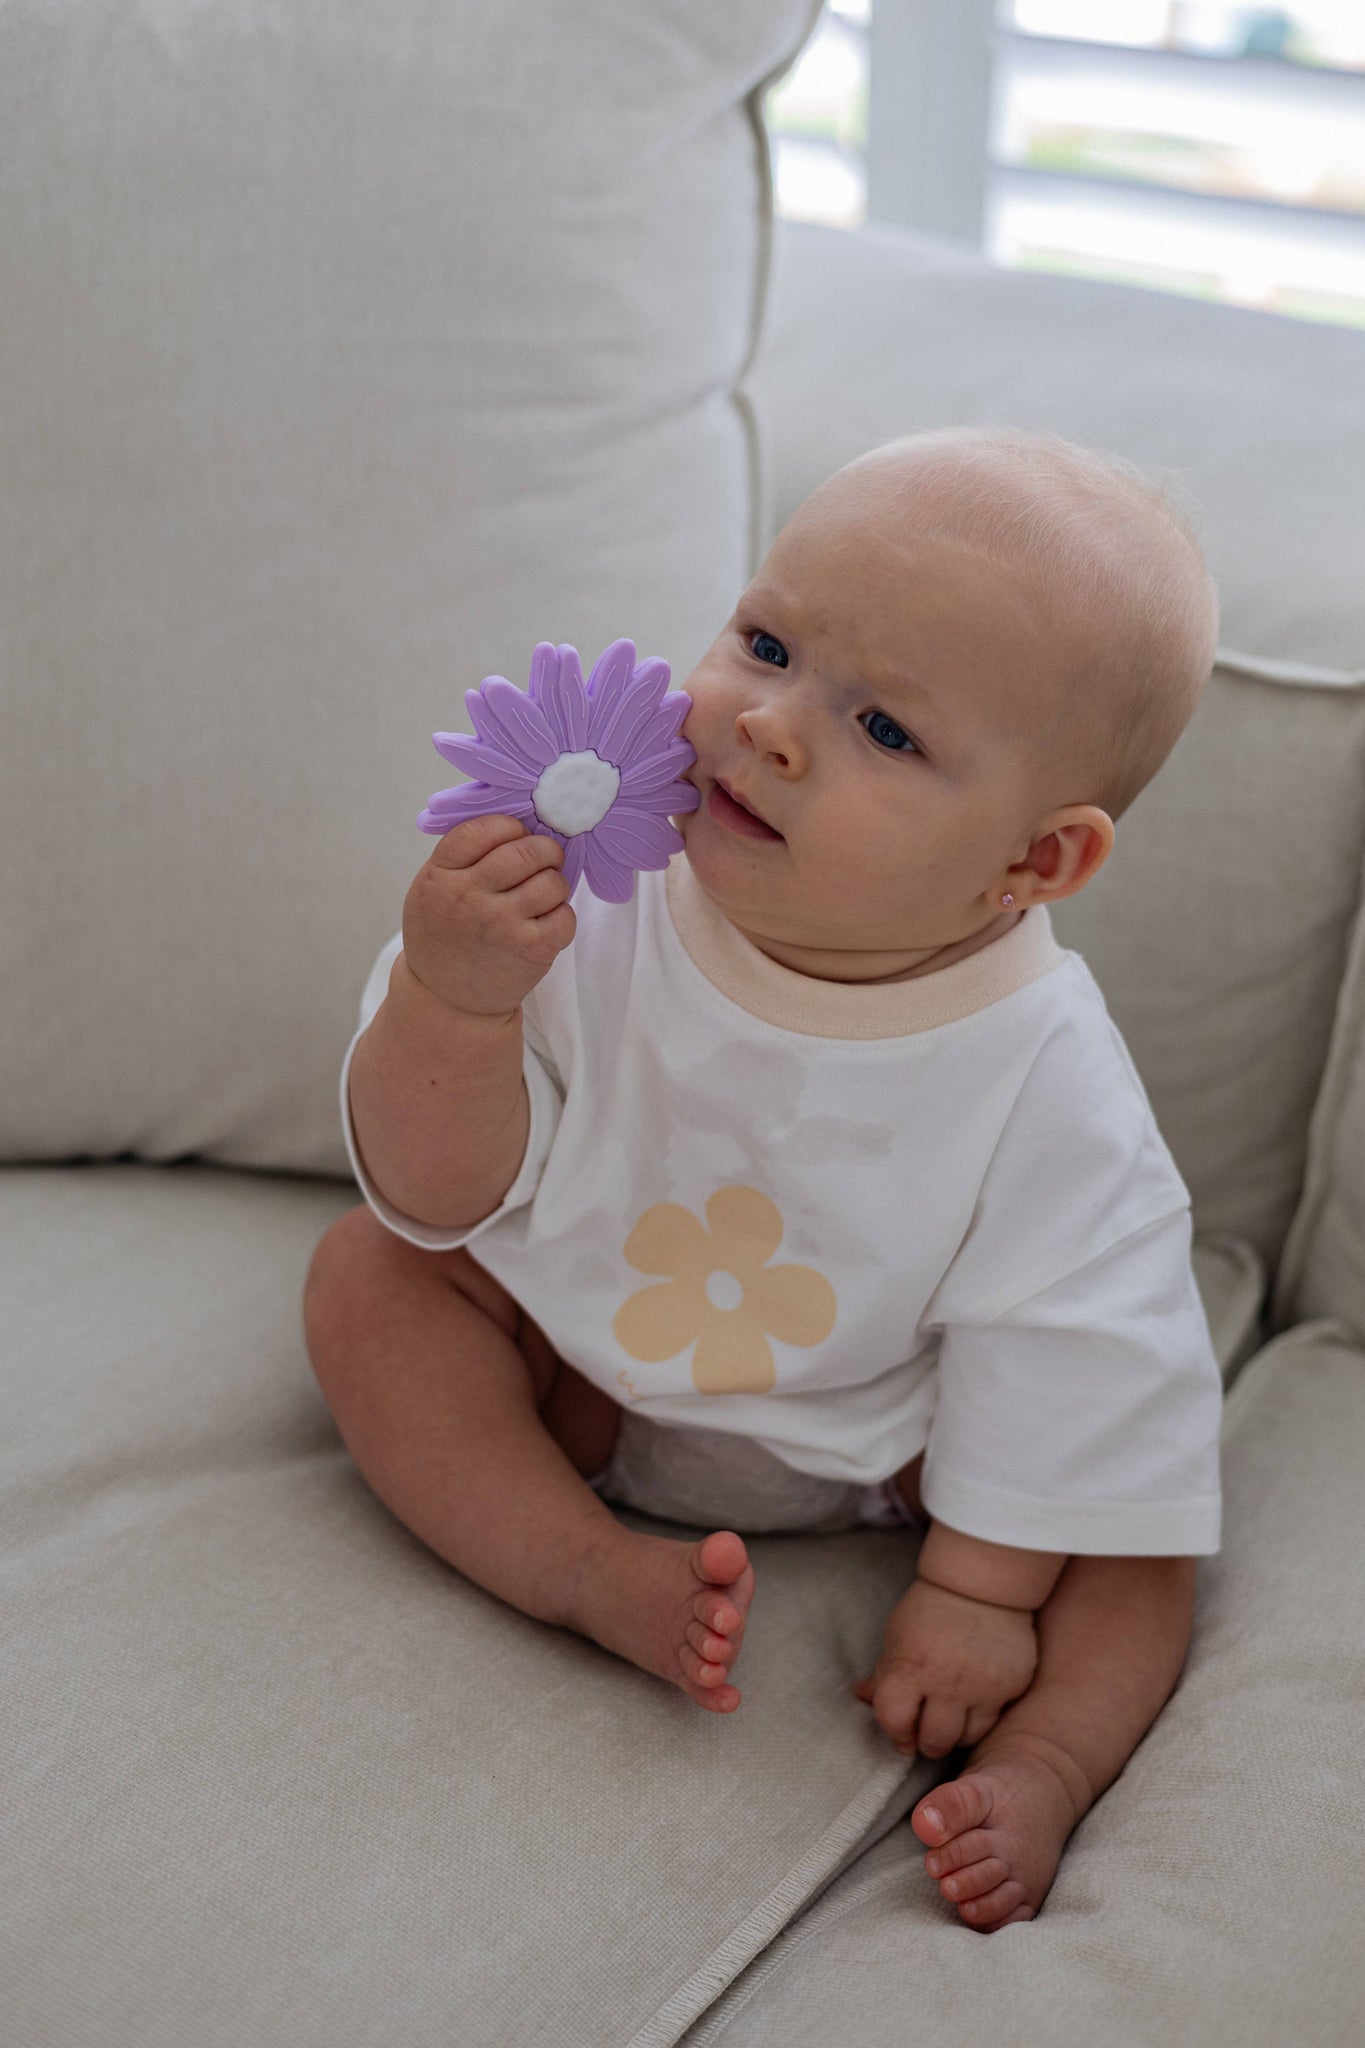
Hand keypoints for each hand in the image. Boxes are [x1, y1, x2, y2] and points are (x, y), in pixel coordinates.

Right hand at [401, 813, 576, 1018]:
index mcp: (440, 876)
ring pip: (551, 881)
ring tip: (542, 896)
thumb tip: (518, 825)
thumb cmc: (444, 936)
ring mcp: (501, 924)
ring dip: (554, 885)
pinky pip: (565, 915)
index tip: (516, 837)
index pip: (483, 829)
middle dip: (544, 850)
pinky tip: (546, 922)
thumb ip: (463, 857)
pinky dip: (562, 916)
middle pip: (525, 850)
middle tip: (544, 860)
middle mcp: (469, 897)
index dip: (509, 828)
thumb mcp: (432, 889)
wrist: (446, 1000)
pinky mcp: (530, 950)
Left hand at [852, 1577, 1038, 1758]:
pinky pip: (995, 1718)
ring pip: (967, 1738)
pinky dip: (982, 1715)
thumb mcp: (897, 1635)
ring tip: (950, 1718)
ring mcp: (984, 1687)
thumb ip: (883, 1672)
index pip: (894, 1721)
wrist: (982, 1583)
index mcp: (910, 1668)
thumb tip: (862, 1697)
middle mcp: (947, 1683)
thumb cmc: (930, 1608)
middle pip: (934, 1742)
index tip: (900, 1731)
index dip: (894, 1731)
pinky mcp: (1012, 1685)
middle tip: (926, 1732)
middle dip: (925, 1743)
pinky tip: (975, 1698)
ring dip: (955, 1735)